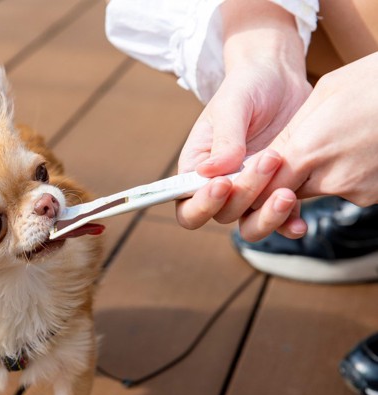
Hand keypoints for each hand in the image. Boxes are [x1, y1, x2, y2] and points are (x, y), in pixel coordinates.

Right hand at [175, 0, 311, 240]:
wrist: (280, 78)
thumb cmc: (246, 87)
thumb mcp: (231, 106)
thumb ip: (224, 139)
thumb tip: (211, 171)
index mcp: (197, 169)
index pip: (186, 204)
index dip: (201, 205)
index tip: (223, 183)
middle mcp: (221, 186)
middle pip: (222, 214)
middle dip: (245, 194)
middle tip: (269, 159)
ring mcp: (250, 191)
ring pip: (250, 223)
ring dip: (266, 216)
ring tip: (286, 193)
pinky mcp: (278, 190)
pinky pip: (280, 218)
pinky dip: (288, 224)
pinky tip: (299, 222)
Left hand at [253, 52, 377, 208]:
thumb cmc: (376, 82)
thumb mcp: (326, 93)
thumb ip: (292, 131)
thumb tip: (268, 156)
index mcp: (310, 150)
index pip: (265, 185)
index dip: (255, 182)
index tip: (251, 173)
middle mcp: (331, 178)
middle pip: (287, 192)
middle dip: (281, 180)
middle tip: (287, 158)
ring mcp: (357, 190)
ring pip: (317, 189)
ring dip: (316, 174)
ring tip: (338, 139)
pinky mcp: (375, 195)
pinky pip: (346, 188)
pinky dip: (345, 173)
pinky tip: (359, 146)